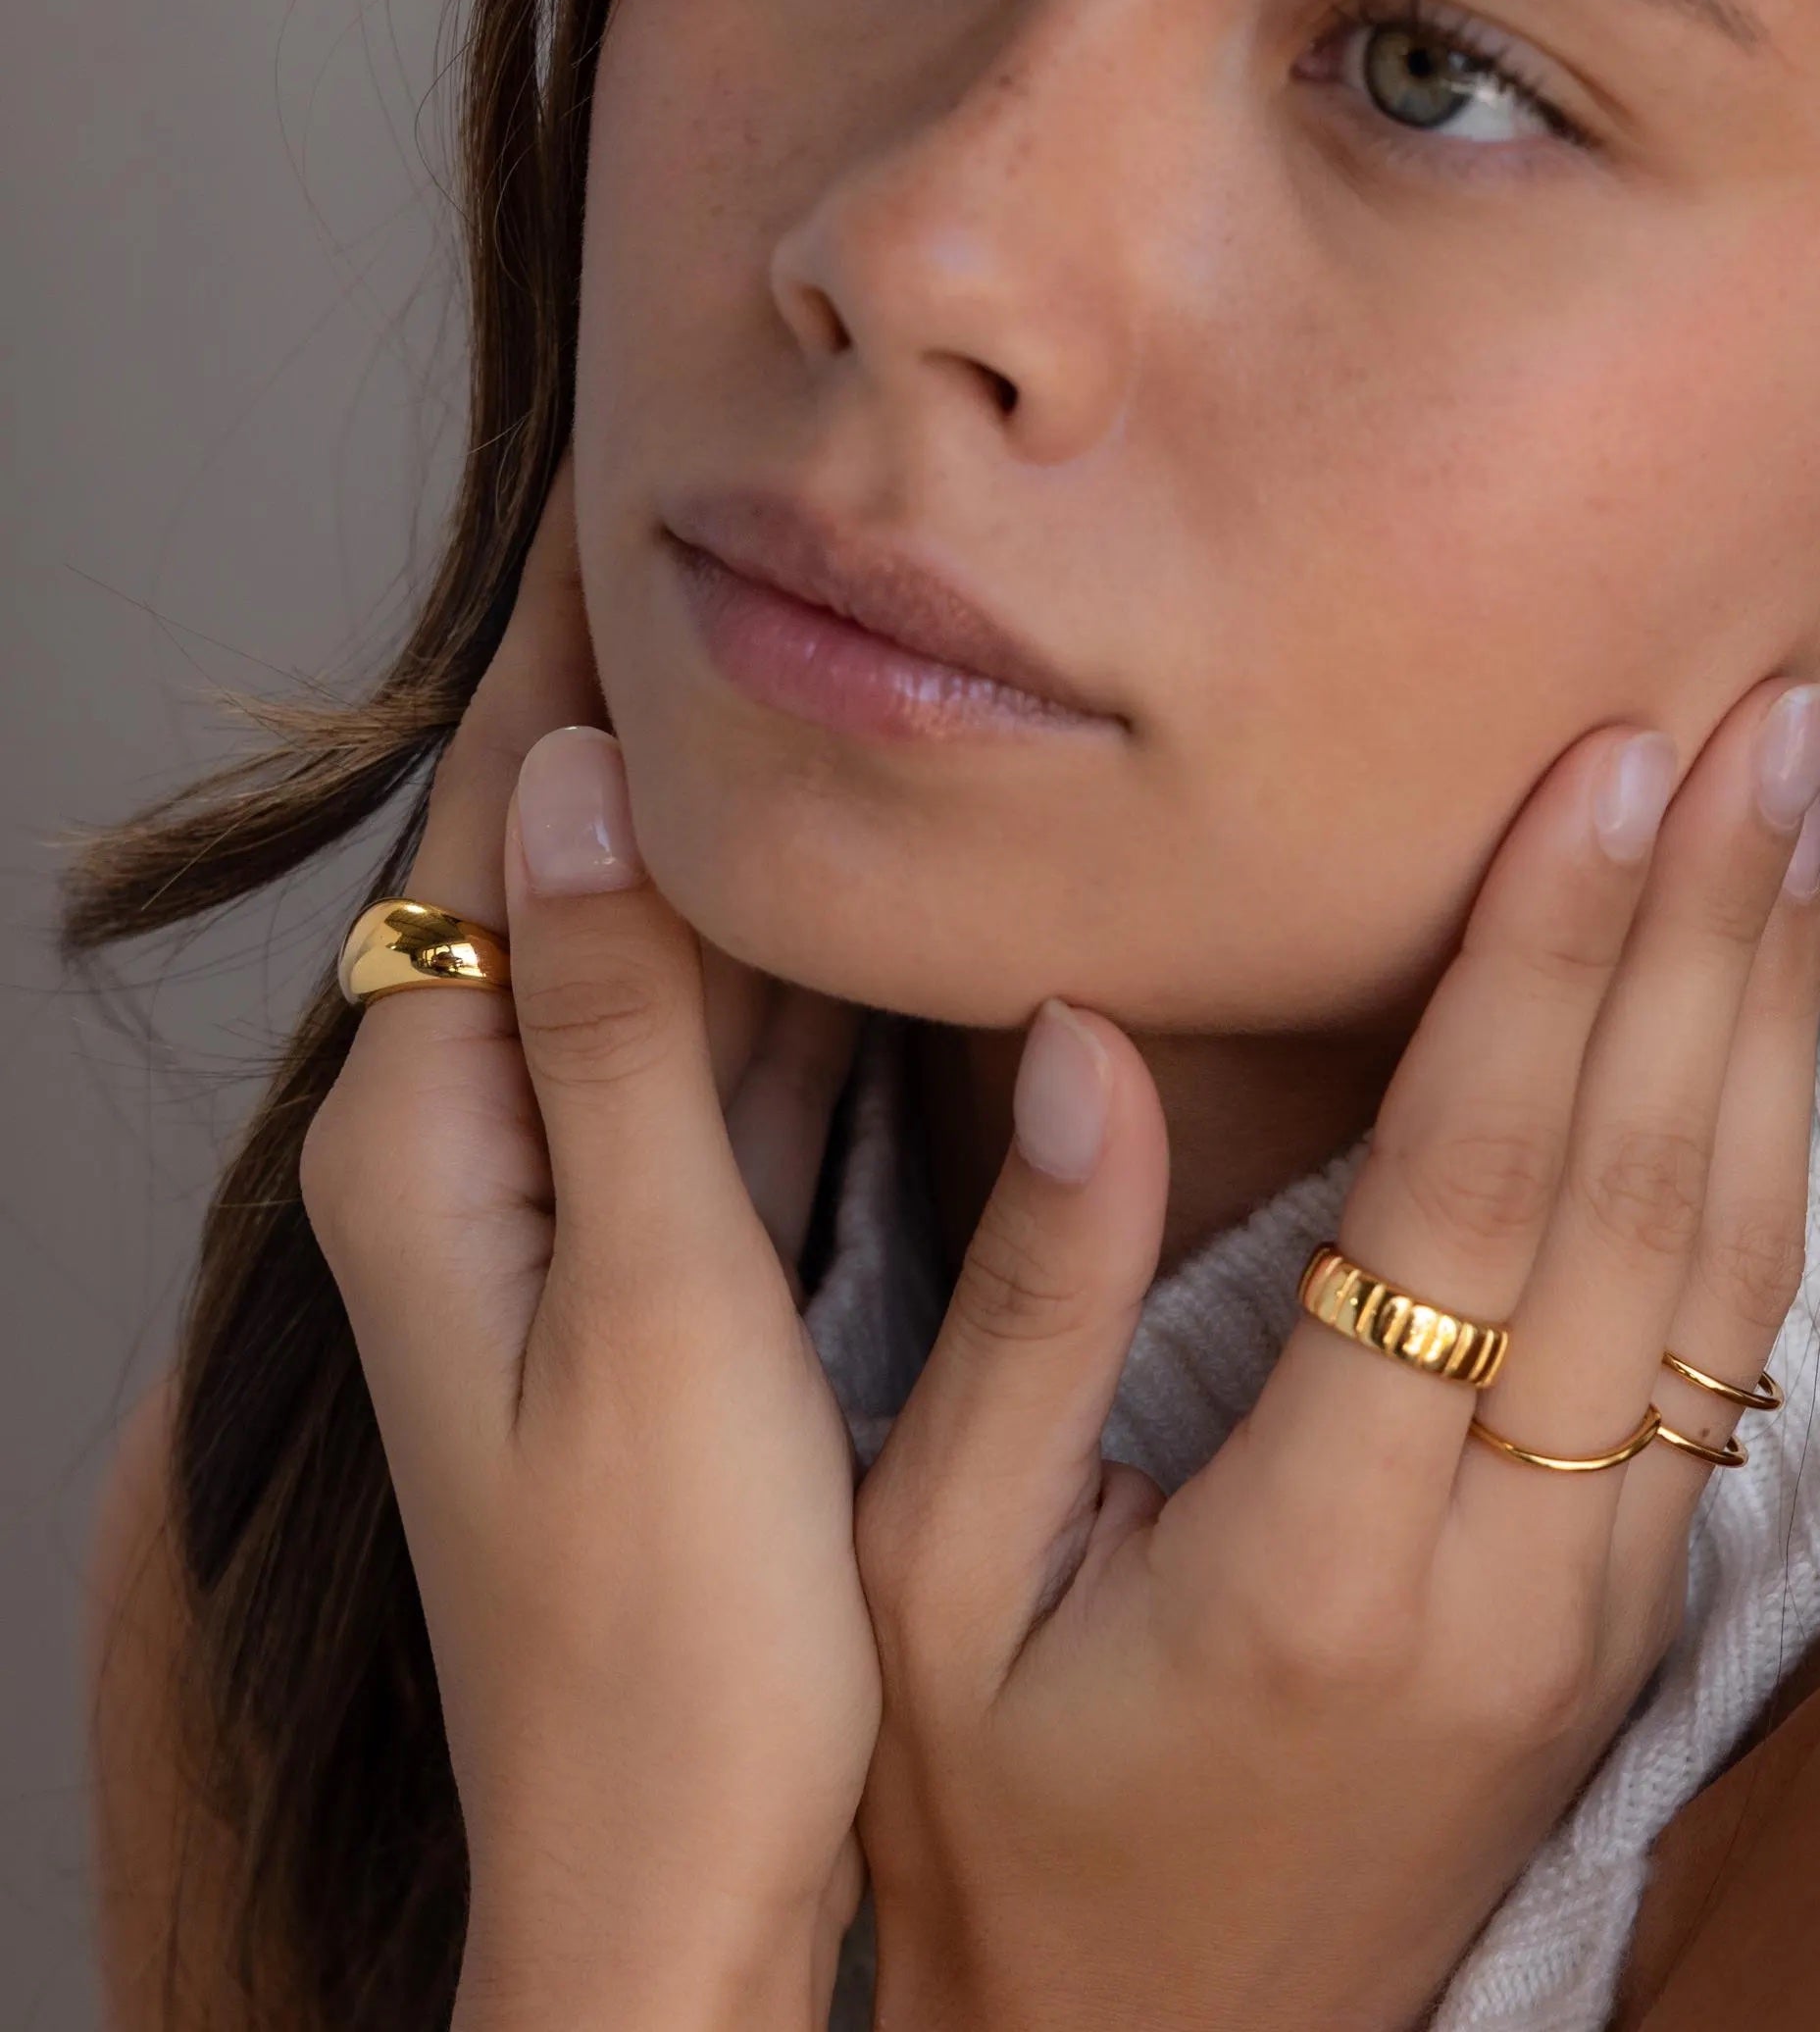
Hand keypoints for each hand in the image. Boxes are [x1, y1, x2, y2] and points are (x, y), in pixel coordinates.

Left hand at [298, 474, 877, 2031]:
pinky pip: (720, 1045)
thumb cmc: (666, 1635)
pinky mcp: (669, 1253)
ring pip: (653, 944)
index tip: (630, 475)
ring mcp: (577, 1203)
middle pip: (565, 862)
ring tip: (811, 642)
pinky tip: (851, 869)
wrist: (676, 1877)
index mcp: (436, 1144)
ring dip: (724, 810)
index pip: (494, 822)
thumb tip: (583, 794)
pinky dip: (778, 947)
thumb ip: (620, 1045)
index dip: (560, 647)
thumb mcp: (655, 1311)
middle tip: (750, 519)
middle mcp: (480, 1150)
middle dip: (648, 697)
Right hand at [854, 671, 1819, 2031]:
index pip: (1465, 1196)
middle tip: (1759, 716)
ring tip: (1793, 816)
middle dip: (1704, 932)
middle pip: (1638, 1196)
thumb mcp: (924, 1594)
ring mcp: (1600, 1603)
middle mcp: (1508, 1577)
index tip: (1609, 763)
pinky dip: (1760, 1155)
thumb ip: (1017, 1317)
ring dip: (1764, 1020)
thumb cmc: (994, 1833)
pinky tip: (1762, 1015)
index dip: (1546, 961)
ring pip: (1727, 1263)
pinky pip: (1726, 1344)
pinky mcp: (1633, 1614)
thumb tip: (1084, 1045)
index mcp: (1317, 1563)